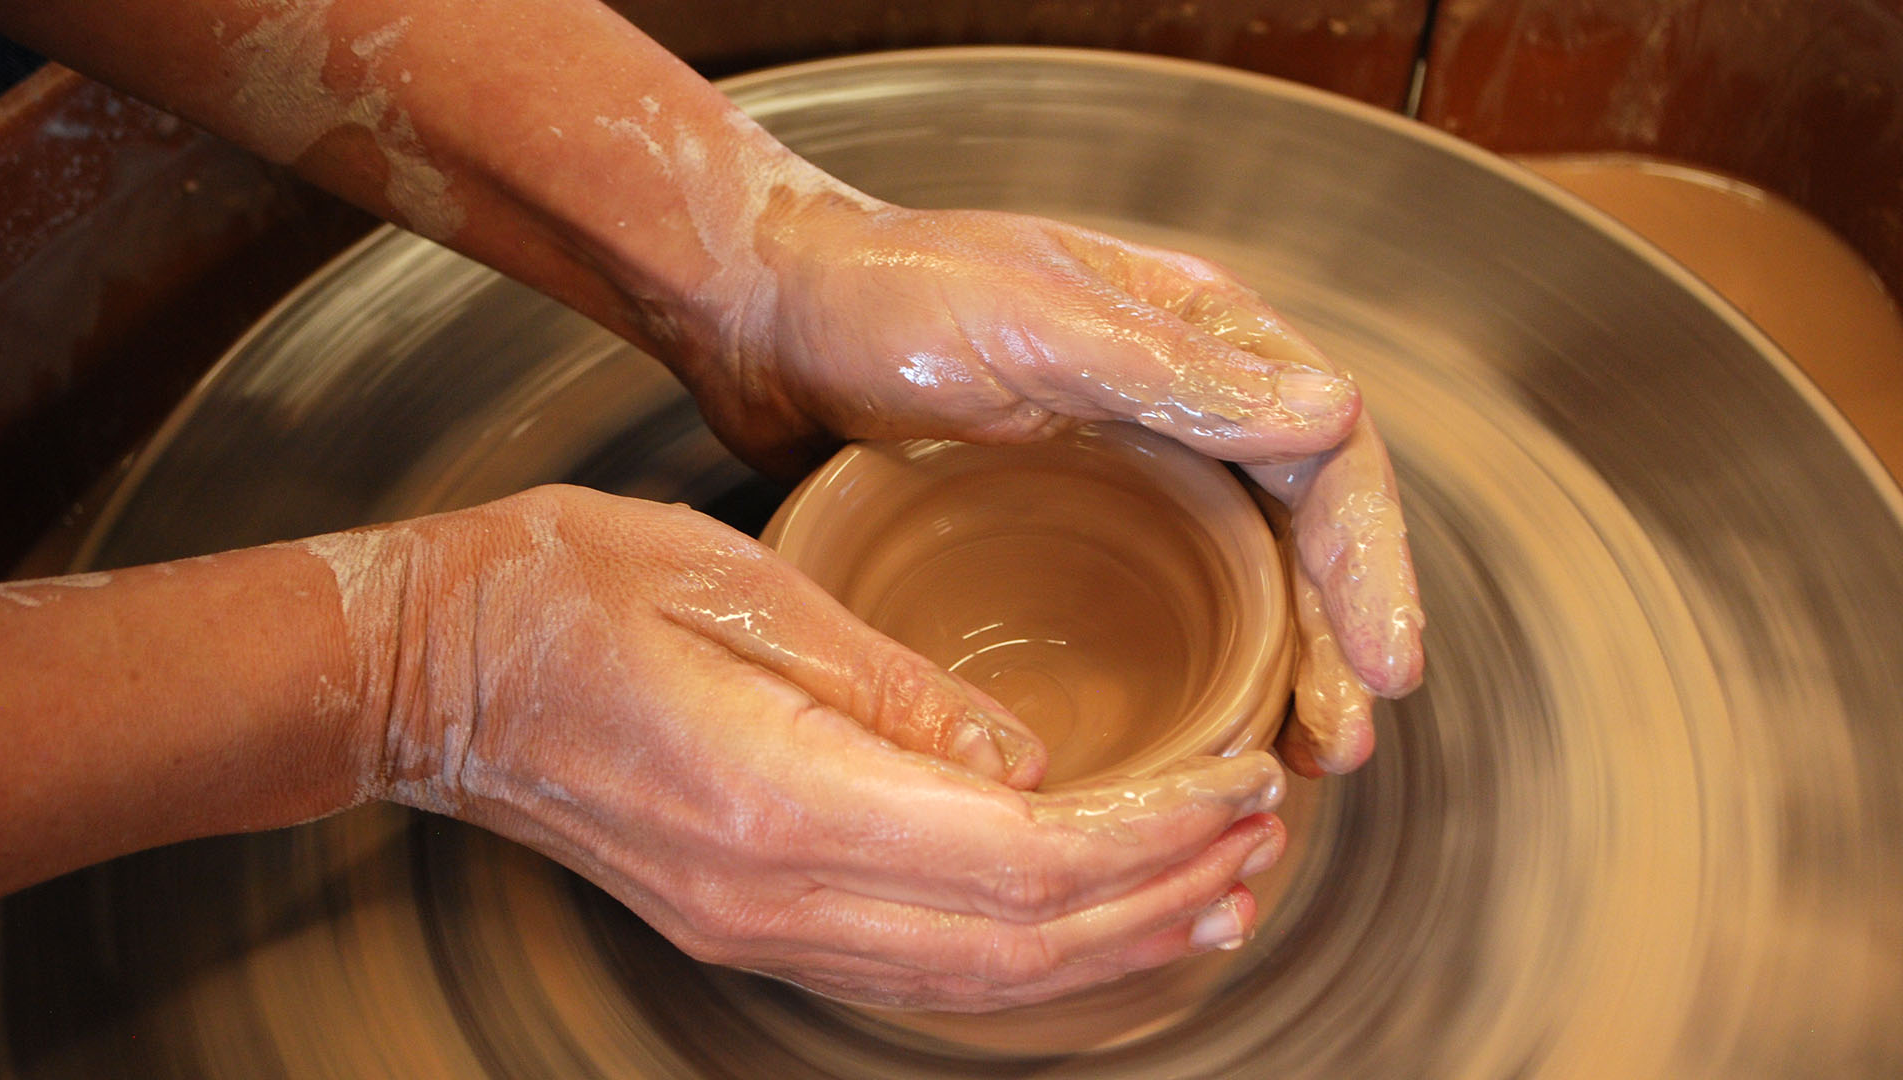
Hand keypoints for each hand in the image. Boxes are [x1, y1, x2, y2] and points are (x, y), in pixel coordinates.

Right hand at [340, 486, 1287, 1009]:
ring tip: (1213, 895)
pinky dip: (1020, 957)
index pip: (1022, 857)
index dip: (1150, 834)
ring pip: (972, 981)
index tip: (1238, 784)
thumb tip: (1034, 762)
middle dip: (1158, 896)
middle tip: (1261, 840)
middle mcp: (777, 898)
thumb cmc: (565, 590)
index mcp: (785, 804)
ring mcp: (756, 928)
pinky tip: (1079, 927)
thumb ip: (897, 689)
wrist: (427, 665)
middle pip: (1017, 945)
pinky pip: (914, 970)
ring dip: (1105, 944)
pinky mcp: (744, 920)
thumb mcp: (743, 588)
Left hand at [674, 195, 1423, 773]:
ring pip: (1246, 579)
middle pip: (1303, 534)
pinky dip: (1203, 667)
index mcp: (1200, 334)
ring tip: (1300, 759)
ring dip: (1284, 668)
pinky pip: (1168, 601)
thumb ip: (1174, 371)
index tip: (1384, 665)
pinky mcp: (1073, 524)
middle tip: (1341, 745)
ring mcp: (1132, 466)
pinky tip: (1206, 732)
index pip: (1329, 457)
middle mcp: (1186, 401)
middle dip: (1338, 640)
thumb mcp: (1027, 324)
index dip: (1370, 565)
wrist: (766, 319)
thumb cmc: (883, 296)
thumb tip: (1334, 413)